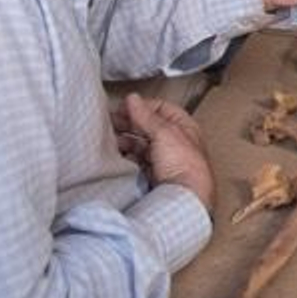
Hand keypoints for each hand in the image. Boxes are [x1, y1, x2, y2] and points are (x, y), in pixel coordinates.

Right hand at [114, 93, 214, 210]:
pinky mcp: (155, 176)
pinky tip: (118, 156)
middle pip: (149, 127)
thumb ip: (146, 116)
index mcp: (184, 127)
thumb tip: (134, 99)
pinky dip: (127, 158)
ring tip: (111, 139)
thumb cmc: (185, 166)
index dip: (142, 106)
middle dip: (130, 123)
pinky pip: (138, 162)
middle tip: (111, 123)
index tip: (123, 107)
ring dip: (126, 141)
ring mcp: (165, 159)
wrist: (184, 198)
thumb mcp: (164, 133)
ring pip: (142, 145)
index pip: (161, 109)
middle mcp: (176, 142)